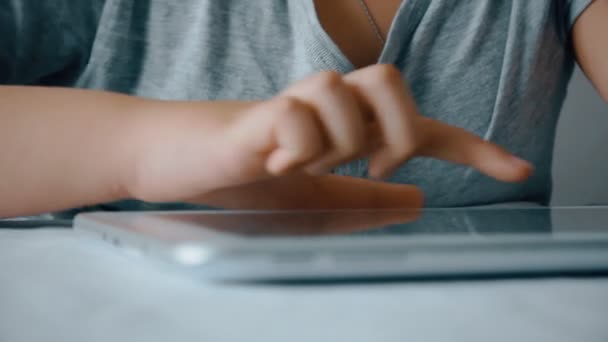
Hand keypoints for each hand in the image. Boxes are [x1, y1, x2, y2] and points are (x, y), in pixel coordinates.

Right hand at [129, 64, 531, 208]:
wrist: (187, 163)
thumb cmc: (254, 173)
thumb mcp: (321, 196)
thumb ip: (367, 196)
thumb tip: (418, 199)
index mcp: (352, 129)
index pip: (424, 131)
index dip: (474, 150)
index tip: (518, 171)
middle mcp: (330, 107)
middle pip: (390, 79)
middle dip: (394, 128)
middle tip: (368, 164)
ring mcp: (296, 104)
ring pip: (342, 92)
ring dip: (329, 142)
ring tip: (297, 165)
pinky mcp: (260, 113)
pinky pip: (295, 117)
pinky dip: (291, 149)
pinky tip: (269, 162)